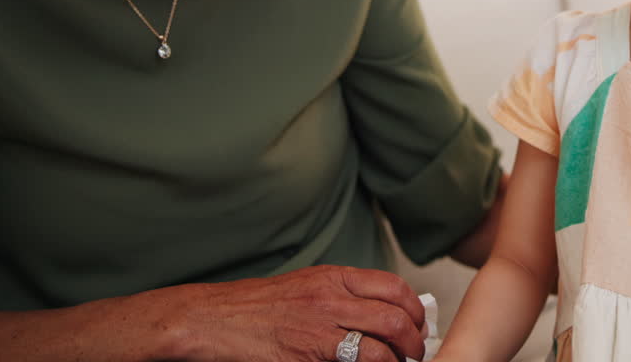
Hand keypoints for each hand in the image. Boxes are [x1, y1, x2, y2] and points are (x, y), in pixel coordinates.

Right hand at [175, 264, 427, 361]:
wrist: (212, 319)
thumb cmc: (253, 308)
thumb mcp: (303, 288)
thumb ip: (337, 296)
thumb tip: (373, 314)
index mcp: (332, 277)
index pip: (392, 285)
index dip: (414, 307)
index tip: (418, 324)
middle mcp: (332, 295)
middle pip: (397, 311)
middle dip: (415, 335)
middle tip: (416, 351)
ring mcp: (322, 322)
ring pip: (386, 334)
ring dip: (403, 354)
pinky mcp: (310, 349)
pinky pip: (362, 358)